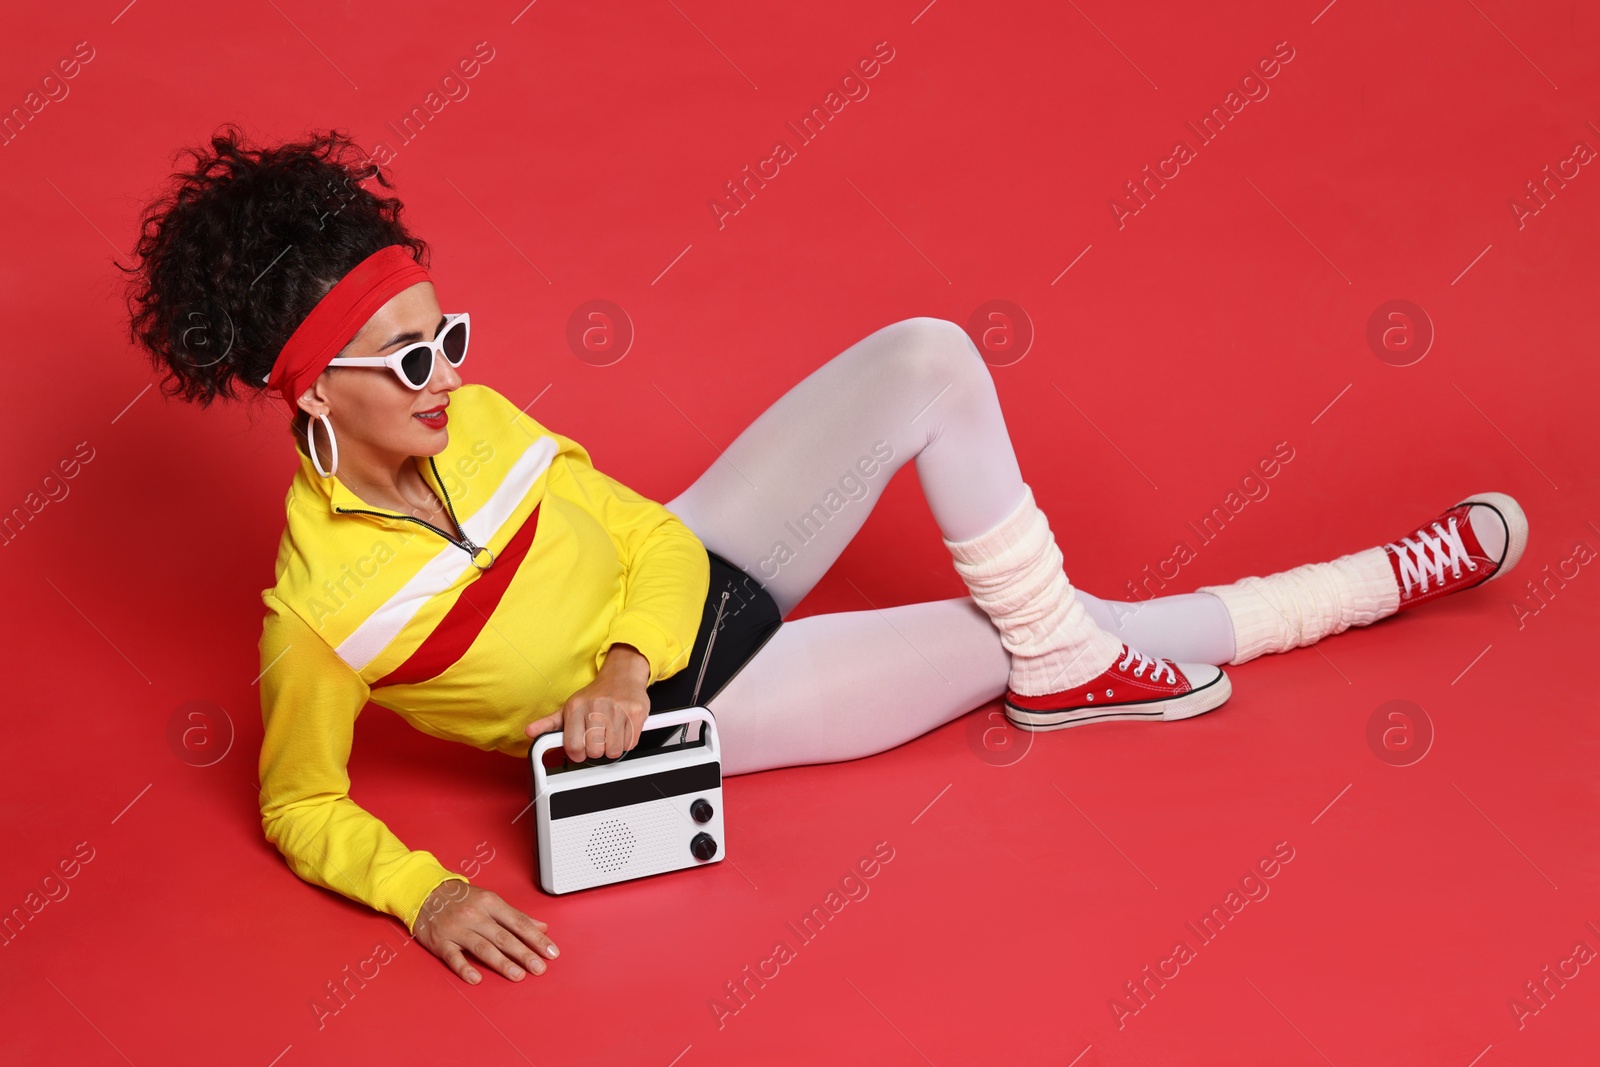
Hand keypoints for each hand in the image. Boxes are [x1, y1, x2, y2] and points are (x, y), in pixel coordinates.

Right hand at [413, 880, 558, 984]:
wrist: (425, 892)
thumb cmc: (461, 898)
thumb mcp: (490, 900)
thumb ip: (516, 916)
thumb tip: (542, 927)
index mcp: (490, 903)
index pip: (519, 922)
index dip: (537, 938)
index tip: (551, 952)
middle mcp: (475, 915)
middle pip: (504, 937)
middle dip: (524, 954)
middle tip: (540, 968)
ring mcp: (457, 929)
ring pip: (483, 948)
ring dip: (502, 963)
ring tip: (518, 975)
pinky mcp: (441, 942)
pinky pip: (453, 957)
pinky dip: (464, 968)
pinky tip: (476, 979)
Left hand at [525, 644, 651, 762]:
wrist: (622, 675)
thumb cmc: (596, 694)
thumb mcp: (570, 706)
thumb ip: (549, 723)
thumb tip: (530, 732)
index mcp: (576, 707)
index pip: (574, 746)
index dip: (578, 753)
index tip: (581, 749)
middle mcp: (596, 707)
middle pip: (595, 751)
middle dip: (597, 749)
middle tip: (598, 739)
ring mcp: (617, 710)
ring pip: (614, 750)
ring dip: (613, 747)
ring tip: (611, 734)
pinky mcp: (635, 713)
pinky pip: (630, 743)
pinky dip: (627, 741)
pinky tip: (622, 729)